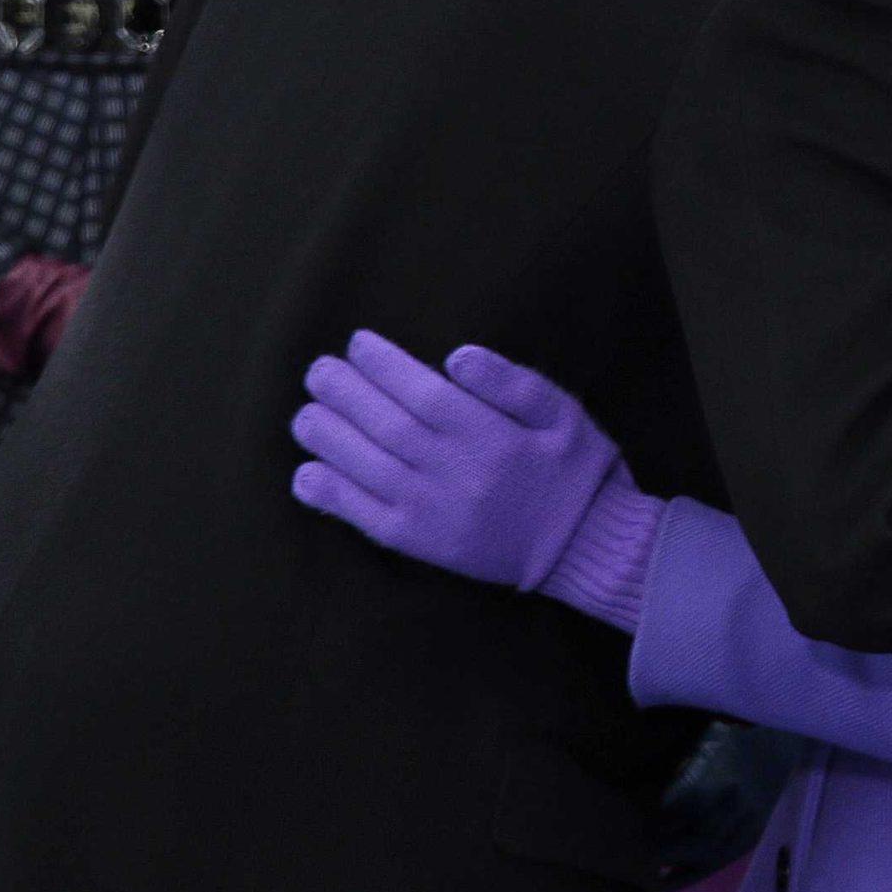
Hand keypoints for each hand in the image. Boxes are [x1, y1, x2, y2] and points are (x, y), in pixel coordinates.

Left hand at [290, 331, 626, 588]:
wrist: (586, 547)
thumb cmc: (574, 469)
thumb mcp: (563, 413)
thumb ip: (512, 382)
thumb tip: (457, 356)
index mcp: (491, 437)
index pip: (423, 393)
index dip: (384, 366)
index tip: (357, 343)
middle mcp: (457, 474)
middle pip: (386, 427)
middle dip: (344, 394)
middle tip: (318, 370)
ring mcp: (436, 513)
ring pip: (368, 470)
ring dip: (329, 439)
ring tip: (305, 412)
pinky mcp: (424, 545)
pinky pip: (368, 519)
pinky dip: (333, 497)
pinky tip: (306, 474)